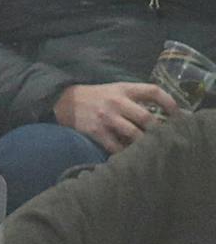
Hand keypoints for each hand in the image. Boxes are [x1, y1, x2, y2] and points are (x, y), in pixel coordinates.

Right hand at [52, 81, 176, 152]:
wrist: (65, 102)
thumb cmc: (96, 96)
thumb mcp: (116, 89)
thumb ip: (135, 97)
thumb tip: (158, 113)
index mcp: (125, 89)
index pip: (153, 91)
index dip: (169, 102)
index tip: (178, 114)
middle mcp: (117, 102)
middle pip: (146, 117)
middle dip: (158, 129)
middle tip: (166, 138)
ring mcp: (107, 118)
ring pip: (133, 133)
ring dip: (144, 142)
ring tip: (150, 149)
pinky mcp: (96, 131)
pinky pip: (115, 146)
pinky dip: (124, 152)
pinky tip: (129, 155)